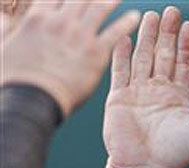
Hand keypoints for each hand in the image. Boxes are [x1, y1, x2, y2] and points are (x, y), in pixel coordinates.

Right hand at [0, 0, 139, 116]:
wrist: (31, 98)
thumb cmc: (14, 78)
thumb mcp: (3, 46)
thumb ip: (6, 30)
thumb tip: (4, 20)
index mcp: (38, 18)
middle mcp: (60, 21)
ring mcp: (79, 36)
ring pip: (99, 8)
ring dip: (112, 0)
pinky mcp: (95, 53)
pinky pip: (115, 33)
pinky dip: (127, 23)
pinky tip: (137, 17)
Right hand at [102, 7, 188, 167]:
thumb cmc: (176, 156)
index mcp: (180, 98)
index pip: (185, 65)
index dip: (187, 46)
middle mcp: (160, 91)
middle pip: (165, 55)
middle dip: (168, 34)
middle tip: (172, 11)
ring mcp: (139, 93)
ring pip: (144, 58)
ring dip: (148, 38)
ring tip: (152, 16)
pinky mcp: (119, 98)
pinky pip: (121, 71)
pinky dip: (123, 54)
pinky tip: (127, 37)